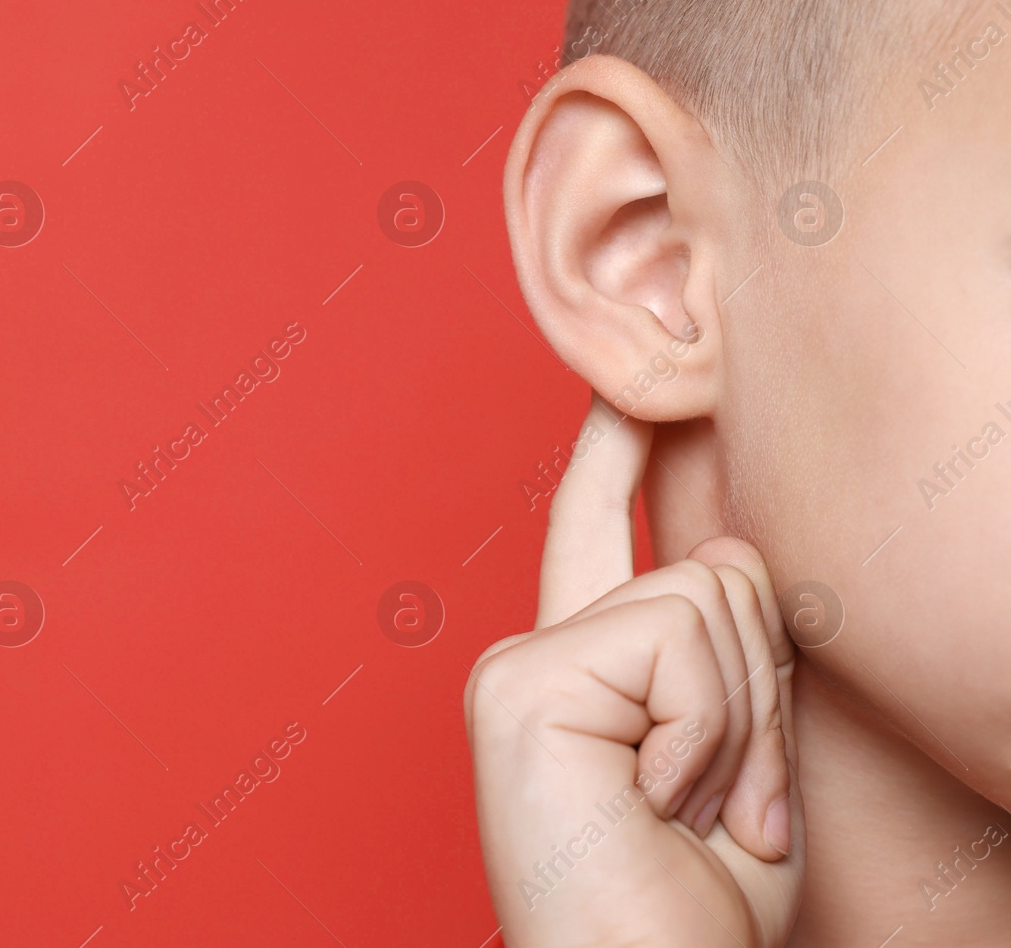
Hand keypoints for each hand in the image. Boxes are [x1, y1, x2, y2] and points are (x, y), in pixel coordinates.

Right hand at [464, 395, 804, 946]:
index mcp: (576, 677)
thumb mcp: (742, 757)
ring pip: (702, 597)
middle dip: (762, 690)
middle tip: (729, 804)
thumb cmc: (694, 909)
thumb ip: (728, 650)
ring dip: (741, 724)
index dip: (611, 454)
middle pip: (710, 569)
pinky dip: (710, 731)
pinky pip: (676, 639)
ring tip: (692, 810)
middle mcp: (531, 658)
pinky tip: (660, 798)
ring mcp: (517, 668)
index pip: (595, 534)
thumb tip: (722, 551)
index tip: (626, 384)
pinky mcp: (521, 684)